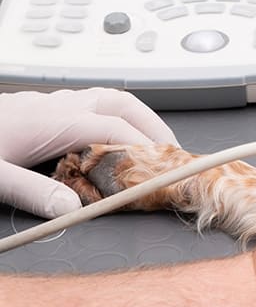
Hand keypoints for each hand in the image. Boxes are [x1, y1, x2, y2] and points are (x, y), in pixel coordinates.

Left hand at [0, 88, 177, 217]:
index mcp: (55, 119)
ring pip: (109, 97)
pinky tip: (114, 133)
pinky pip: (95, 101)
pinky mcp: (47, 105)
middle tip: (172, 149)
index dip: (142, 145)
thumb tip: (72, 209)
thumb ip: (33, 190)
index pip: (113, 127)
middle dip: (152, 123)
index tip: (162, 165)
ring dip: (138, 115)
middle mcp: (61, 105)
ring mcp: (55, 102)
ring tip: (153, 139)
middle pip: (121, 103)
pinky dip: (117, 114)